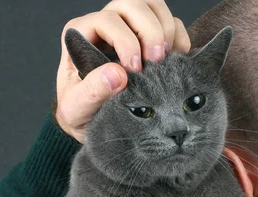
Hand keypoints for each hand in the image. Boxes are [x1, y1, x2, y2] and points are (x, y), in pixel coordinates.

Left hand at [53, 0, 191, 142]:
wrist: (93, 123)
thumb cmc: (80, 112)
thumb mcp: (77, 107)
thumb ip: (92, 92)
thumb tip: (117, 74)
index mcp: (81, 36)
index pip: (107, 20)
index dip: (125, 40)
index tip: (135, 69)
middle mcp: (105, 26)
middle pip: (132, 4)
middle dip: (149, 31)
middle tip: (155, 61)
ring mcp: (129, 29)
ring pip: (152, 5)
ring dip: (166, 30)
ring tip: (165, 60)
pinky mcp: (149, 39)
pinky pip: (171, 22)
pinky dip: (179, 38)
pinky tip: (175, 60)